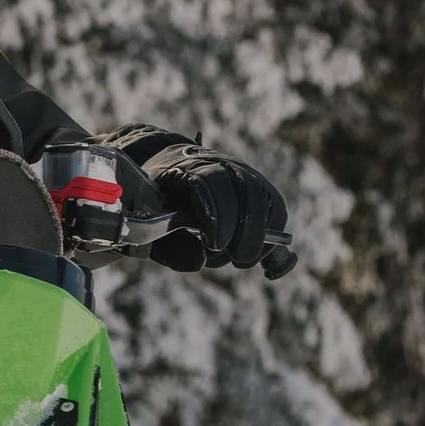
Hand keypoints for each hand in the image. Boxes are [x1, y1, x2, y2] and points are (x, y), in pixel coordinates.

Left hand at [129, 133, 292, 274]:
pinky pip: (274, 207)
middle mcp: (219, 163)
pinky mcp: (257, 187)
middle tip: (237, 258)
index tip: (213, 244)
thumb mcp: (150, 224)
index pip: (211, 183)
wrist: (166, 171)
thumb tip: (200, 262)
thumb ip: (170, 245)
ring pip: (265, 198)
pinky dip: (273, 234)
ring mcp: (241, 173)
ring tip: (243, 260)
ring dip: (261, 235)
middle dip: (246, 229)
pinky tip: (261, 257)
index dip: (218, 215)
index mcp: (186, 166)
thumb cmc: (154, 203)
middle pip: (247, 189)